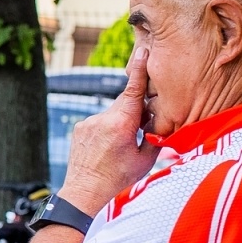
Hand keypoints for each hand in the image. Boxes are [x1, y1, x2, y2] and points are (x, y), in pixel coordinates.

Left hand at [59, 45, 159, 215]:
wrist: (84, 192)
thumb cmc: (118, 179)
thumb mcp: (145, 159)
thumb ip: (155, 135)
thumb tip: (162, 120)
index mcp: (121, 124)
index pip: (133, 90)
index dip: (140, 69)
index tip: (143, 50)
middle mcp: (102, 119)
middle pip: (125, 102)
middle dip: (136, 109)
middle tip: (143, 125)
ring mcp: (88, 123)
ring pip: (112, 112)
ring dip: (121, 121)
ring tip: (121, 144)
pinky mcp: (80, 128)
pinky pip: (99, 121)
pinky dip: (107, 128)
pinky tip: (107, 147)